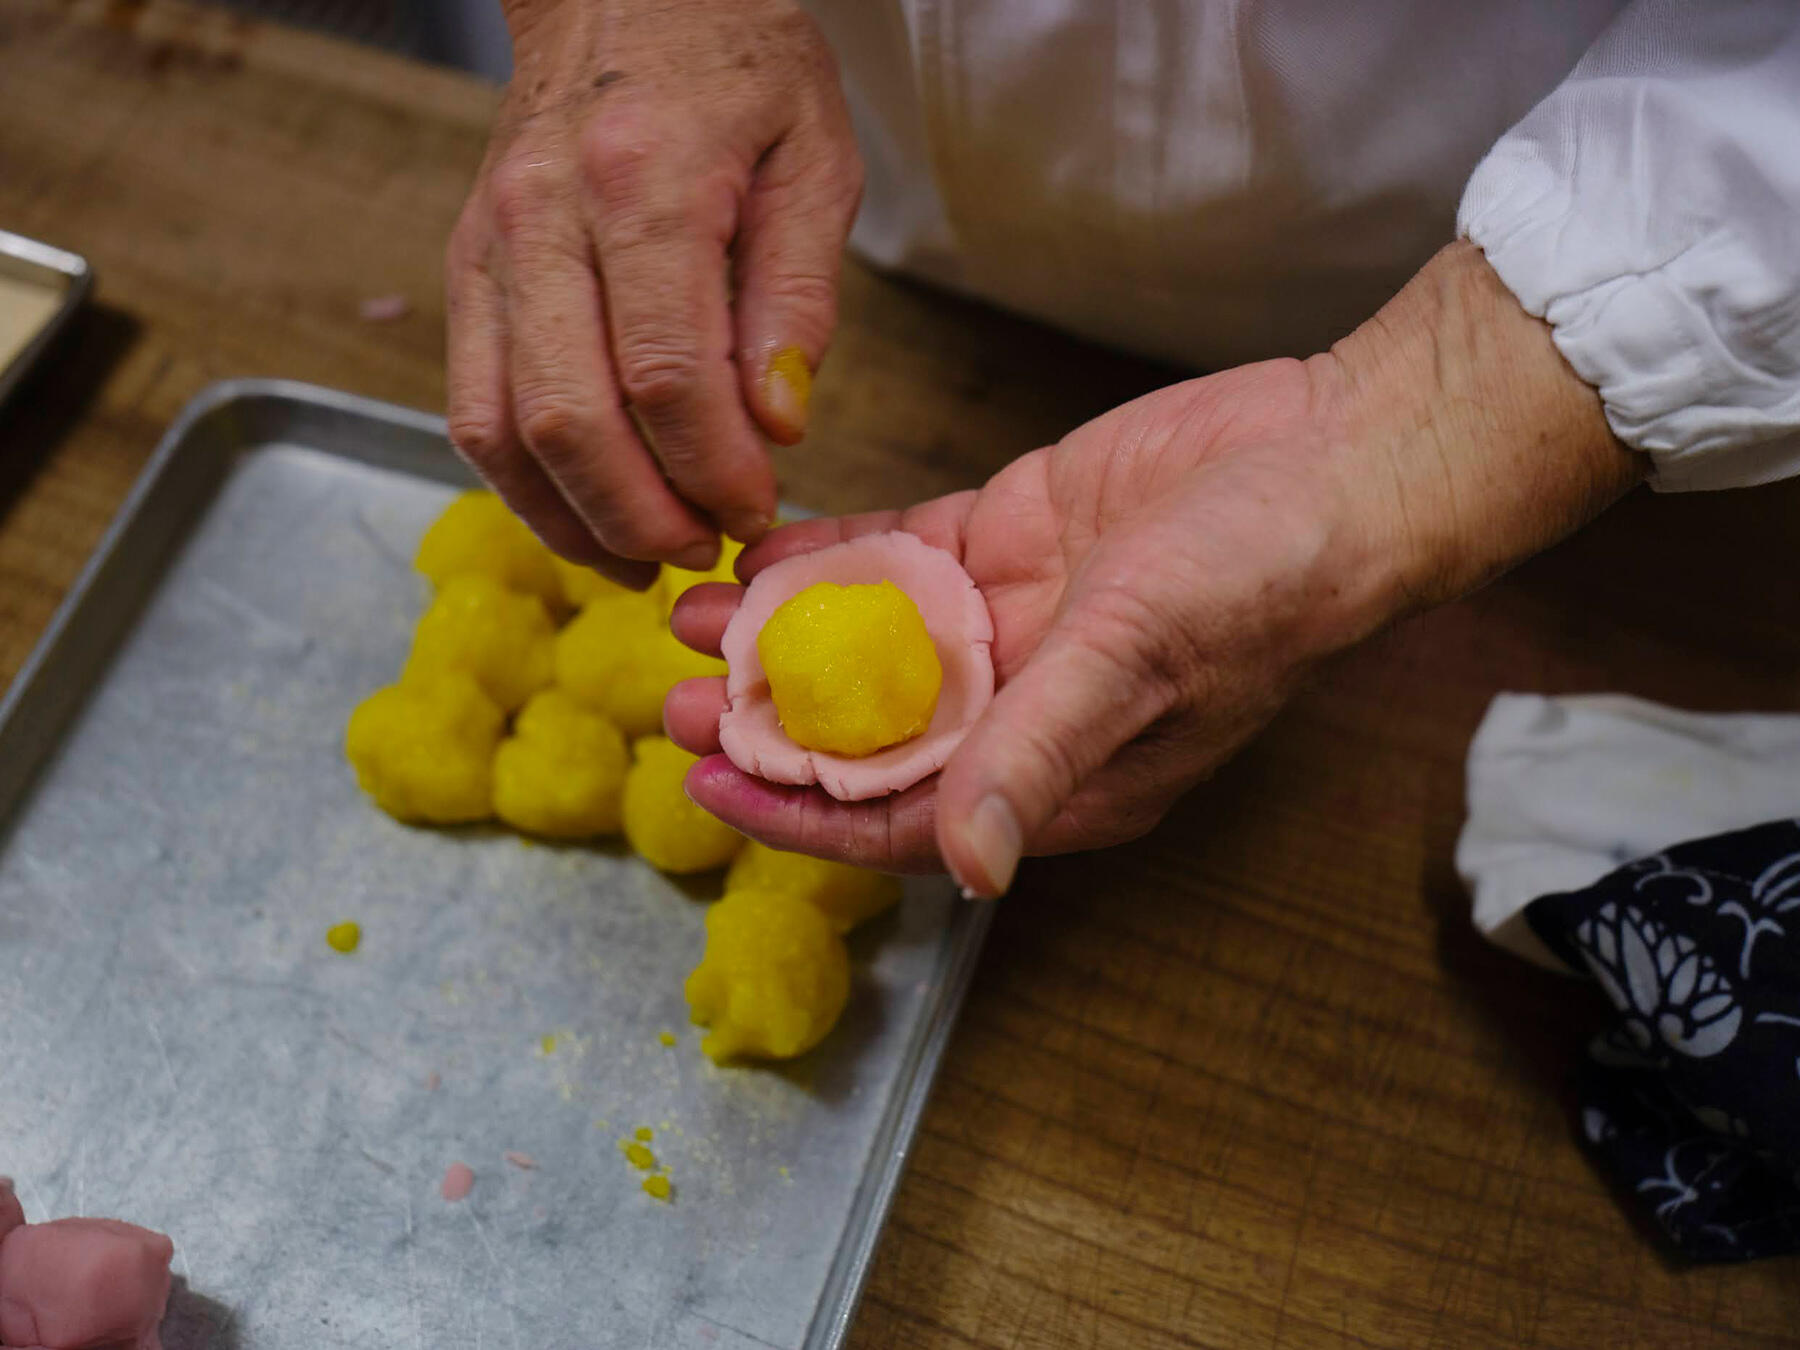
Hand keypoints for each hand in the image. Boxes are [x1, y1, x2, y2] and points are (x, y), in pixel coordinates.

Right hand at [446, 0, 862, 584]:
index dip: (712, 470)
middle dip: (641, 515)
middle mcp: (544, 220)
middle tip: (702, 549)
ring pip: (501, 428)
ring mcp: (490, 248)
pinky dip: (525, 483)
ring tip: (644, 558)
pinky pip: (473, 406)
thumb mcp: (814, 159)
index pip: (665, 374)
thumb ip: (798, 297)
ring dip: (573, 520)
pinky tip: (586, 515)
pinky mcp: (466, 271)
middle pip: (569, 419)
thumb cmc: (736, 68)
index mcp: (643, 184)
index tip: (757, 509)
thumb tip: (777, 426)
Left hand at [666, 244, 1645, 893]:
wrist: (1336, 456)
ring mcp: (1010, 620)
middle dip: (772, 721)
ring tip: (693, 617)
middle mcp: (1019, 708)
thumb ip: (1038, 759)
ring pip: (869, 641)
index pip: (902, 817)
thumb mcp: (1138, 666)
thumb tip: (963, 872)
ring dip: (787, 633)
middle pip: (867, 732)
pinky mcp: (1010, 537)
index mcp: (1054, 778)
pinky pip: (900, 555)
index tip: (705, 783)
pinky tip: (762, 549)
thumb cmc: (1265, 582)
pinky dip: (834, 555)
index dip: (798, 811)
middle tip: (676, 692)